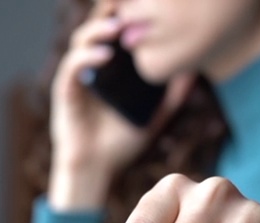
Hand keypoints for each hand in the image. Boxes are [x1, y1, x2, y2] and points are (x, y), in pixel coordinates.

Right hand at [48, 3, 192, 210]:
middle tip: (126, 4)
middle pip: (96, 28)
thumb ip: (172, 95)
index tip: (145, 6)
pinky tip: (106, 54)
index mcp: (110, 68)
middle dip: (110, 13)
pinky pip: (73, 66)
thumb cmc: (121, 143)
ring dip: (98, 29)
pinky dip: (87, 56)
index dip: (125, 15)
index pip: (115, 32)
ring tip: (118, 26)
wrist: (97, 169)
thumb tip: (193, 72)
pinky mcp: (66, 91)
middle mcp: (91, 67)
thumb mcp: (154, 116)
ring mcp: (77, 77)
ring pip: (81, 40)